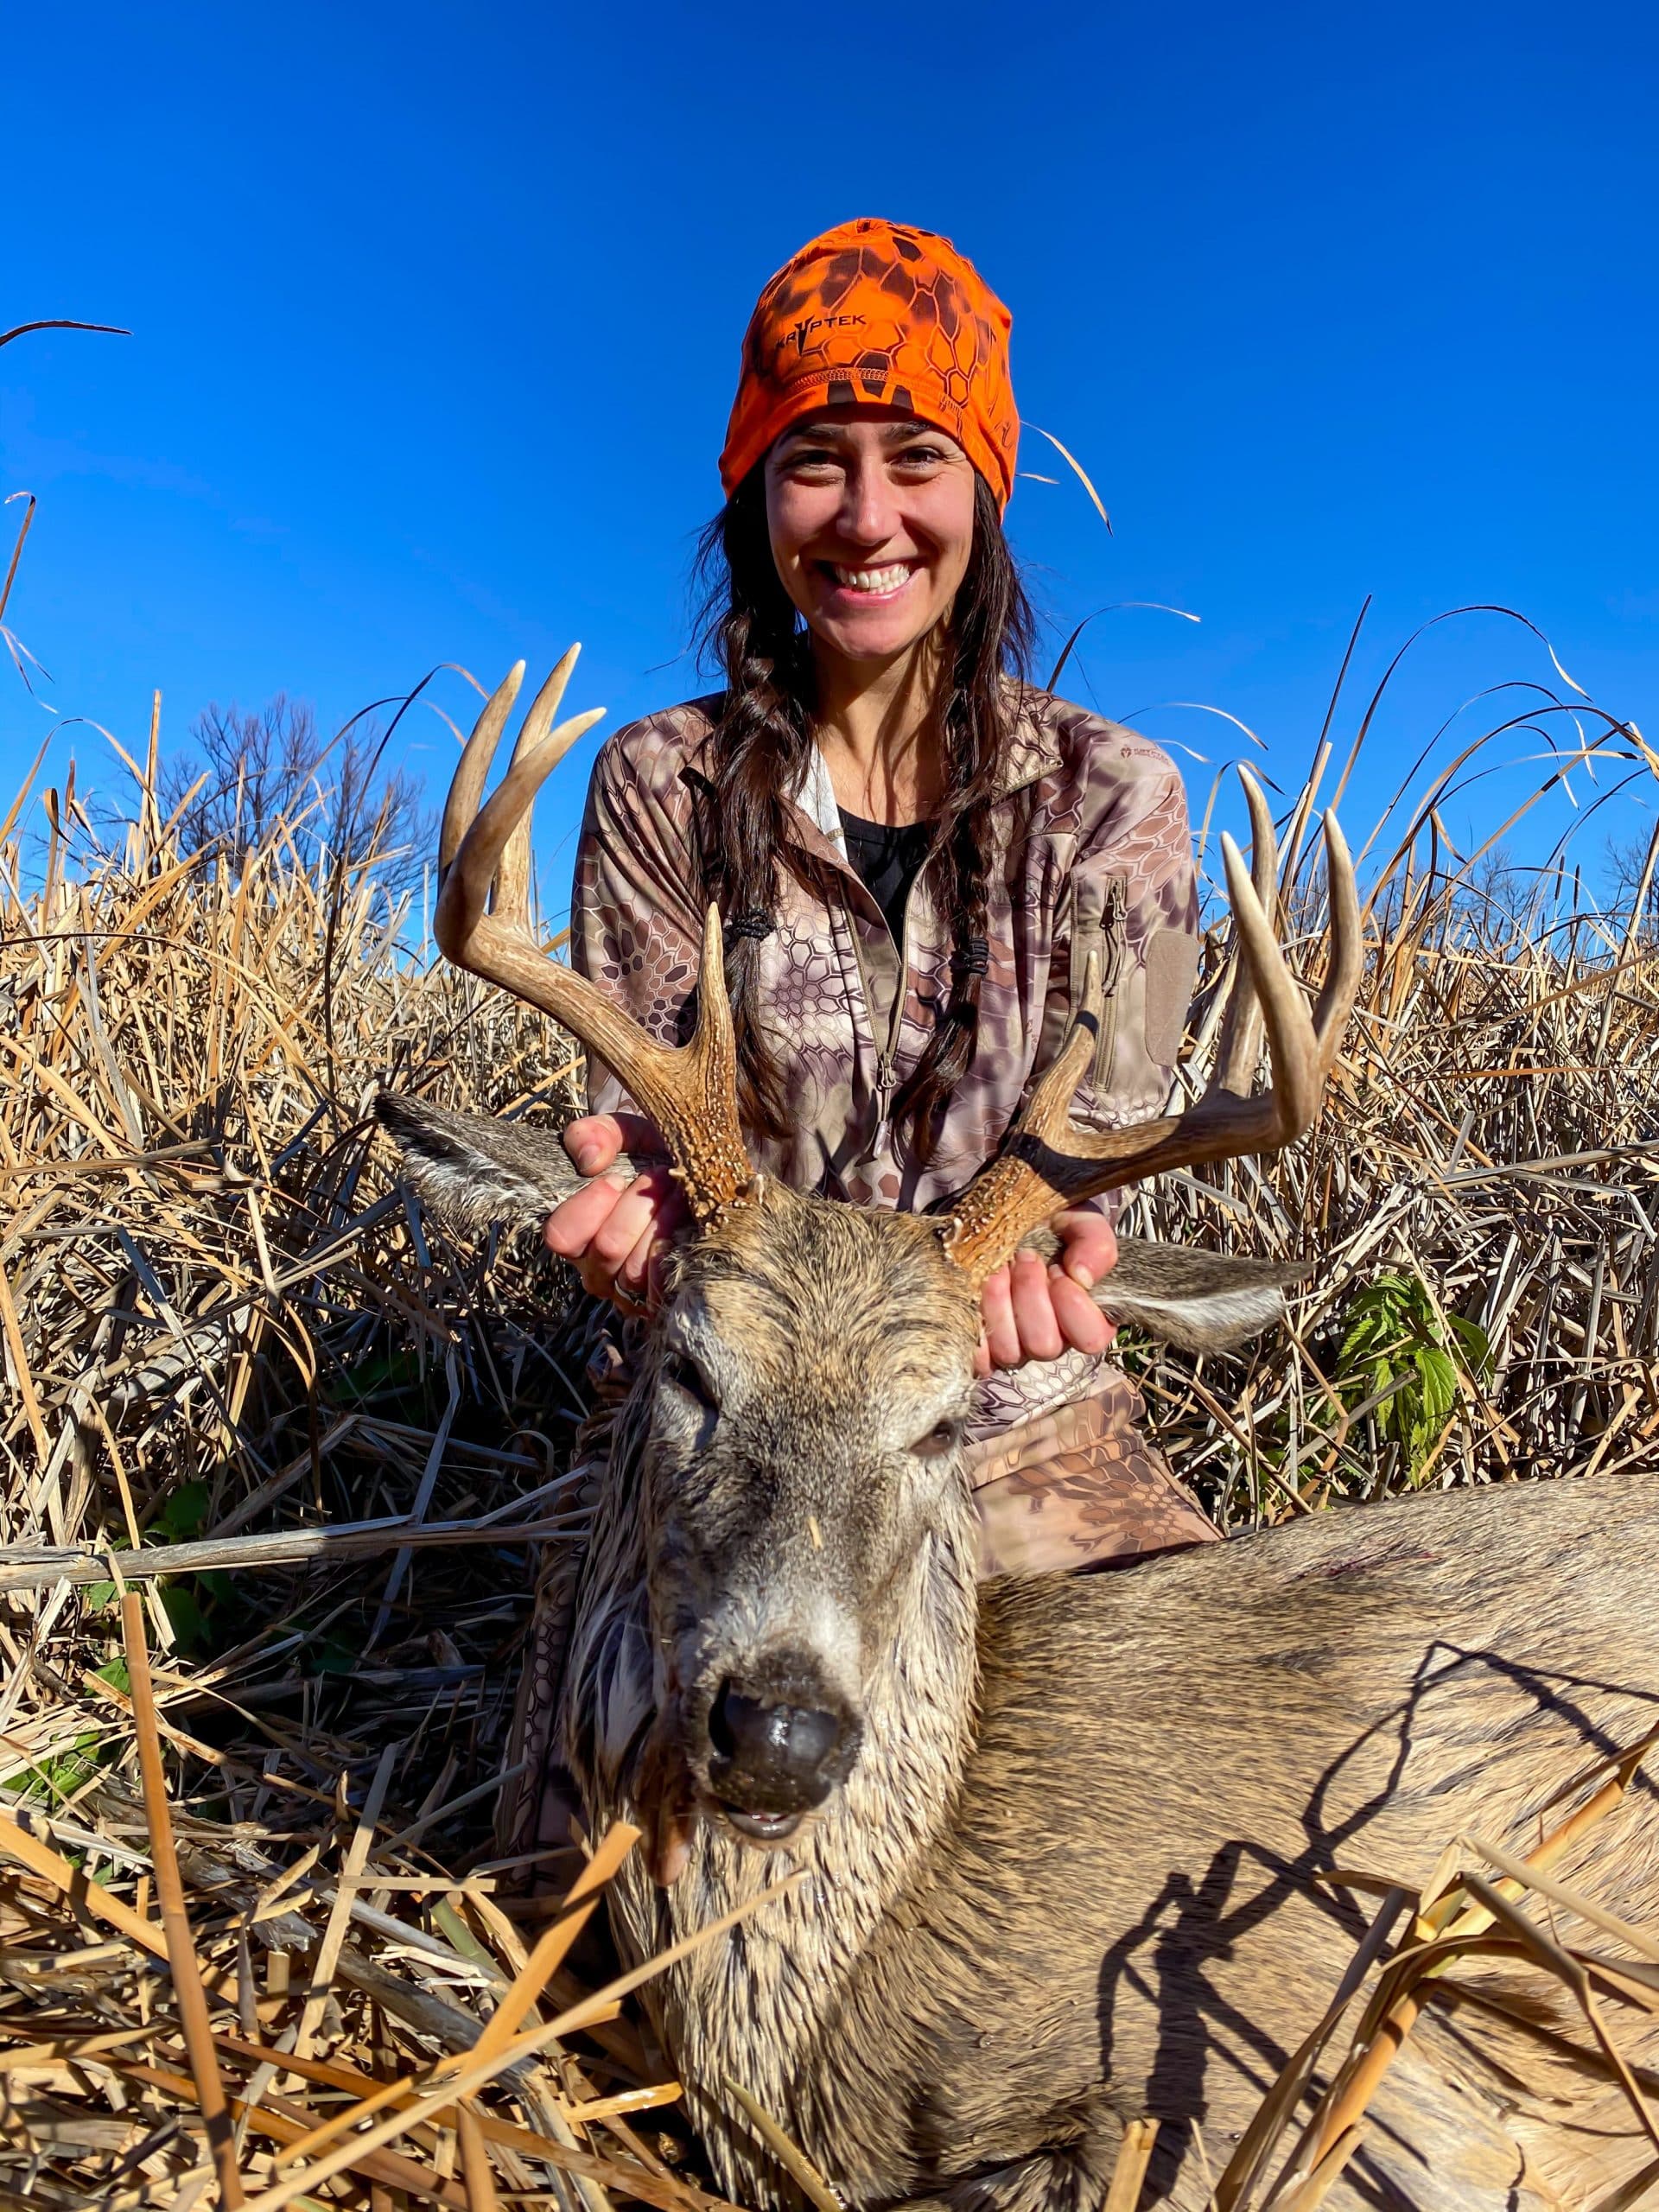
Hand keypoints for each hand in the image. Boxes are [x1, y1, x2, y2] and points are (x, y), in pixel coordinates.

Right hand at [543, 1113, 687, 1313]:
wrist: (708, 1179)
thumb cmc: (659, 1159)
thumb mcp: (627, 1135)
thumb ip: (597, 1134)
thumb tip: (589, 1162)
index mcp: (578, 1230)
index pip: (560, 1237)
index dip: (587, 1207)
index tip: (615, 1179)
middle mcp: (597, 1266)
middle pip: (606, 1248)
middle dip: (638, 1205)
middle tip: (659, 1178)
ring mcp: (629, 1289)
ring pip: (636, 1268)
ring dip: (663, 1221)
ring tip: (677, 1195)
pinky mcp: (660, 1298)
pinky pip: (661, 1287)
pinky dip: (678, 1249)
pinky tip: (689, 1223)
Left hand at [976, 1209, 1118, 1375]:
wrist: (1001, 1216)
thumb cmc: (1048, 1224)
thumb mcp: (1079, 1222)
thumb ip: (1095, 1243)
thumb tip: (1083, 1277)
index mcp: (1086, 1317)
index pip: (1091, 1338)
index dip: (1073, 1305)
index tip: (1058, 1269)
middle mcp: (1053, 1339)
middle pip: (1044, 1344)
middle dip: (1030, 1293)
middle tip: (1024, 1257)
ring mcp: (1016, 1348)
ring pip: (1009, 1350)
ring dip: (998, 1301)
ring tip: (998, 1267)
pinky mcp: (983, 1348)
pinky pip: (978, 1358)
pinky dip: (973, 1321)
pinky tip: (976, 1289)